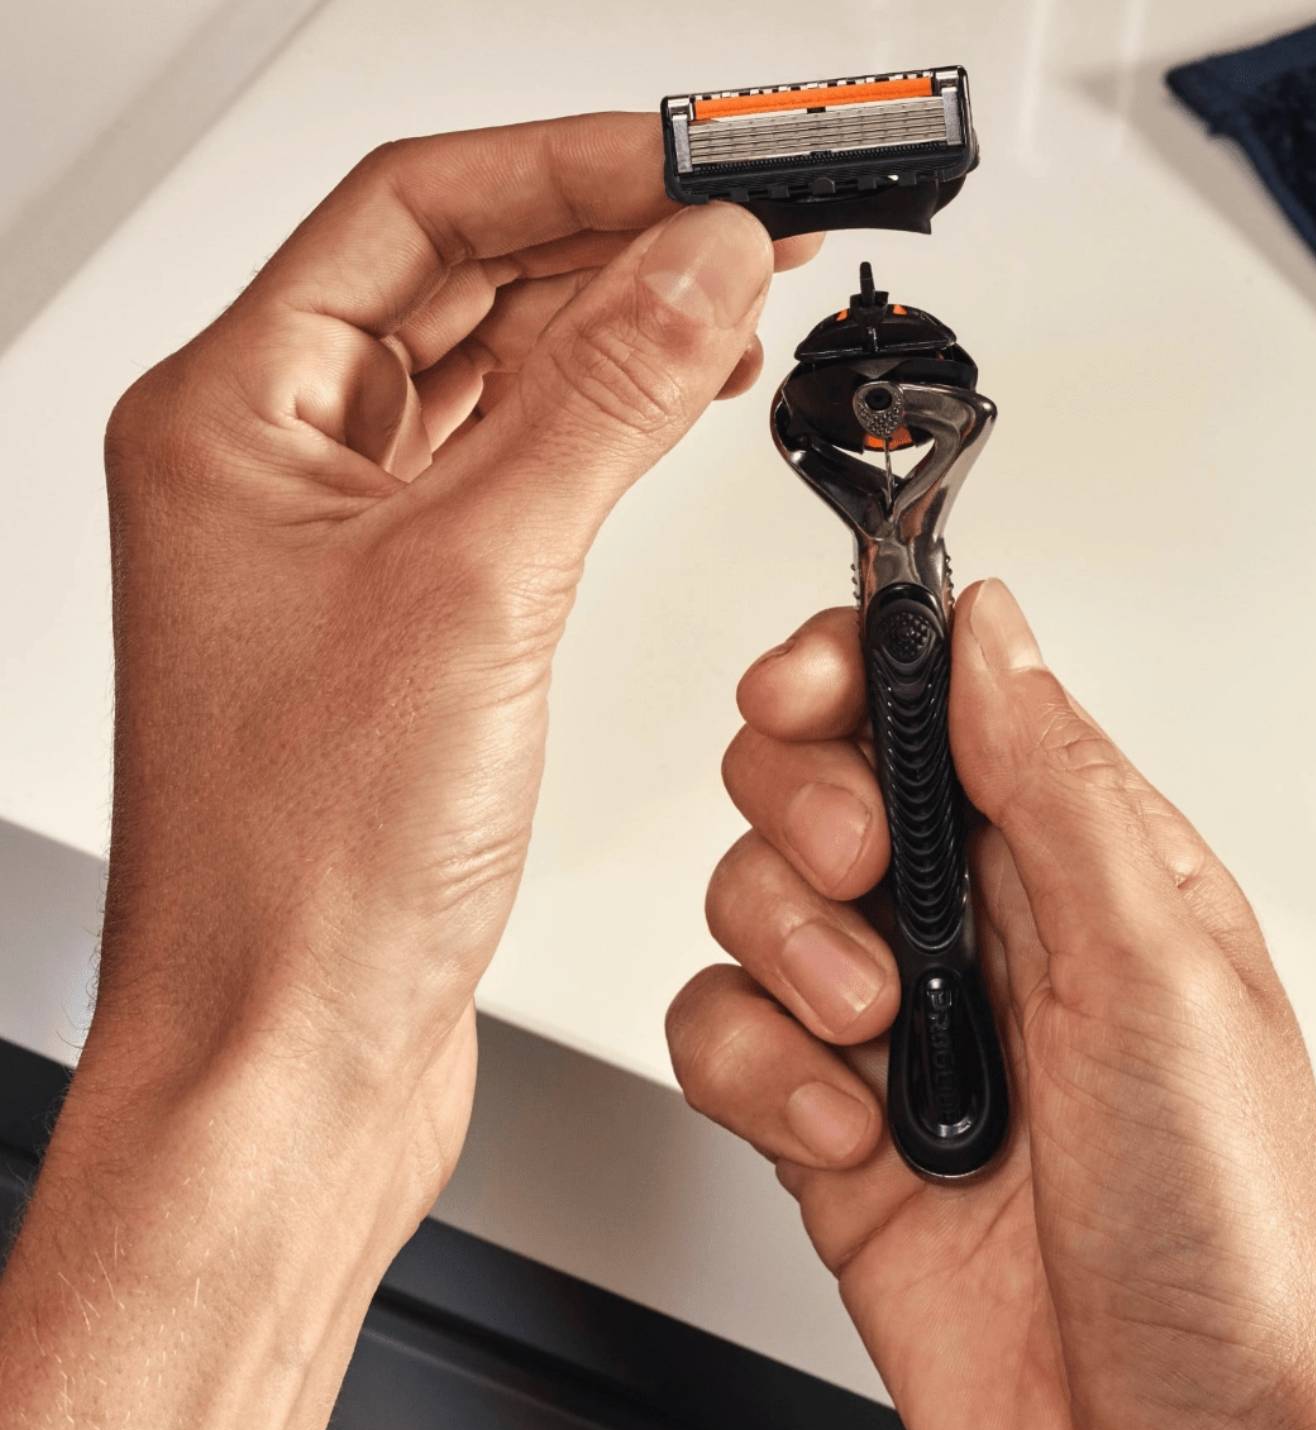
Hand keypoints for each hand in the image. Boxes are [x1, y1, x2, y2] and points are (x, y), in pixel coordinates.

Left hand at [0, 116, 816, 1429]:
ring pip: (490, 378)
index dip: (571, 164)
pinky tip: (672, 406)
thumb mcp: (475, 586)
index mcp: (235, 420)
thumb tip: (702, 261)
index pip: (418, 208)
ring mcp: (345, 548)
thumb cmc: (308, 869)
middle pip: (457, 280)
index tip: (700, 157)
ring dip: (612, 329)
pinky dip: (598, 431)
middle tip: (746, 216)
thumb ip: (602, 400)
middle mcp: (278, 471)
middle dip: (609, 236)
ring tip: (733, 296)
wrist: (297, 1051)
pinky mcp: (409, 623)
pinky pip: (509, 476)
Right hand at [668, 582, 1315, 1429]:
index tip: (800, 692)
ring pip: (748, 901)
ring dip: (789, 957)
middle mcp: (976, 928)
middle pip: (814, 781)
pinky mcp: (818, 1116)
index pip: (932, 698)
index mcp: (1076, 863)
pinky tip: (842, 1130)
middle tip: (864, 873)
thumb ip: (1057, 784)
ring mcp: (891, 1023)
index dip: (848, 670)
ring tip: (875, 1038)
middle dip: (805, 813)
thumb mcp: (1162, 975)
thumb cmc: (1224, 1242)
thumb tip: (986, 630)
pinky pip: (717, 1032)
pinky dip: (755, 1072)